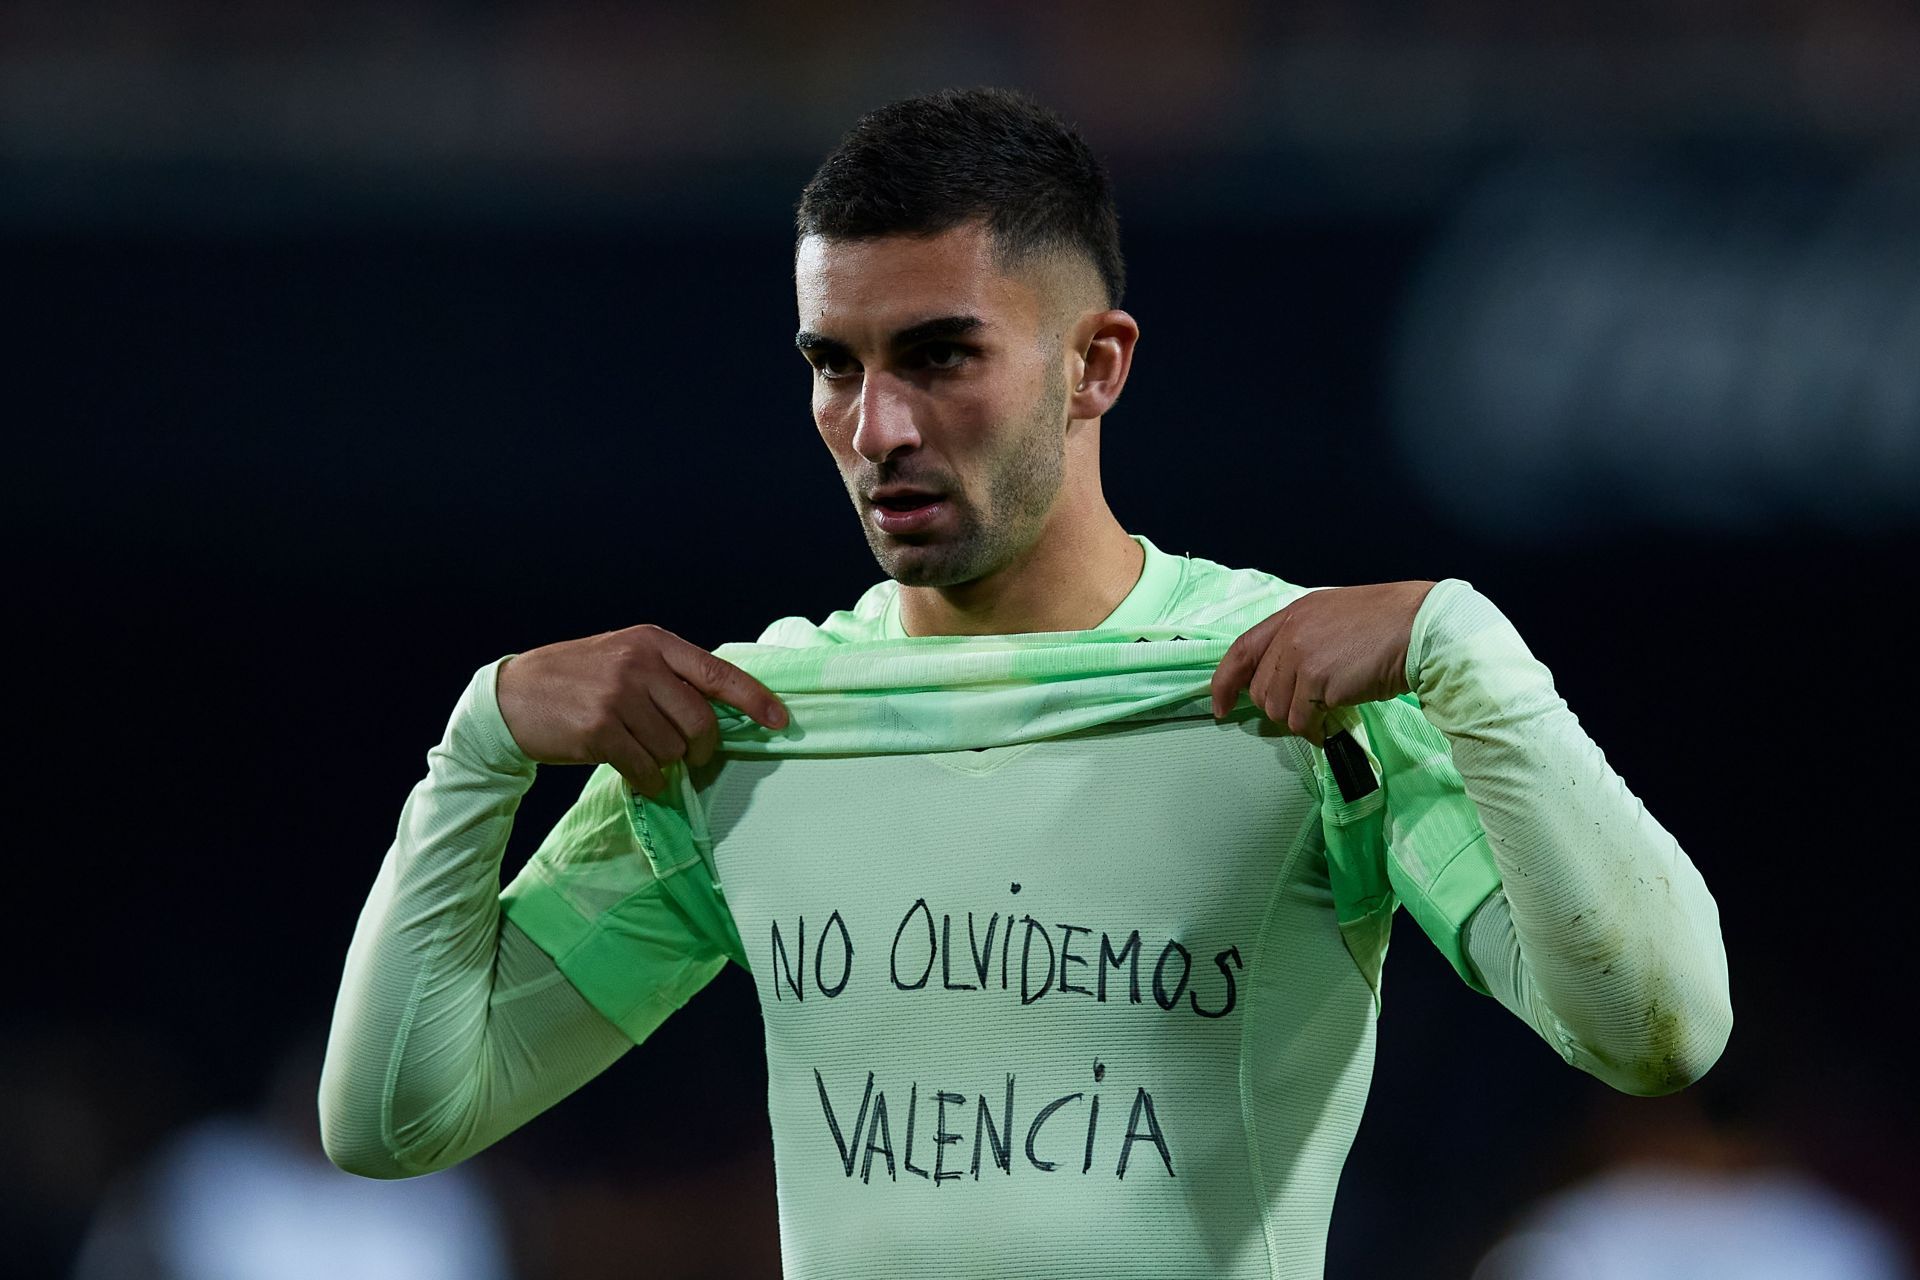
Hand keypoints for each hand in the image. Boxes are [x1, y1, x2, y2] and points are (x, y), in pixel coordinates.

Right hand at [495, 624, 787, 796]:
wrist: (513, 696)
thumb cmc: (577, 679)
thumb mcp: (624, 657)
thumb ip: (668, 675)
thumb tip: (721, 710)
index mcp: (653, 642)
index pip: (717, 673)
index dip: (754, 699)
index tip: (779, 720)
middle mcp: (639, 664)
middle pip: (701, 721)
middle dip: (703, 748)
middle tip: (692, 757)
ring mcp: (618, 696)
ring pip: (673, 749)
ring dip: (665, 763)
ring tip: (642, 753)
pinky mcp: (599, 730)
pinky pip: (645, 769)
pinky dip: (648, 781)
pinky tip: (637, 776)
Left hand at [1208, 581, 1436, 746]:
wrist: (1420, 628)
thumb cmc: (1387, 625)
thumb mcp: (1334, 619)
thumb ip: (1304, 640)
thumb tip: (1287, 679)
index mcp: (1292, 615)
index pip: (1241, 649)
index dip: (1225, 681)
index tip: (1220, 705)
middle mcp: (1290, 633)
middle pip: (1259, 688)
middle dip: (1277, 707)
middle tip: (1307, 710)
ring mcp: (1301, 656)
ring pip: (1278, 709)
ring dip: (1299, 719)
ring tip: (1326, 712)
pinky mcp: (1317, 681)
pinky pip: (1302, 719)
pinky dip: (1315, 728)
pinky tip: (1333, 721)